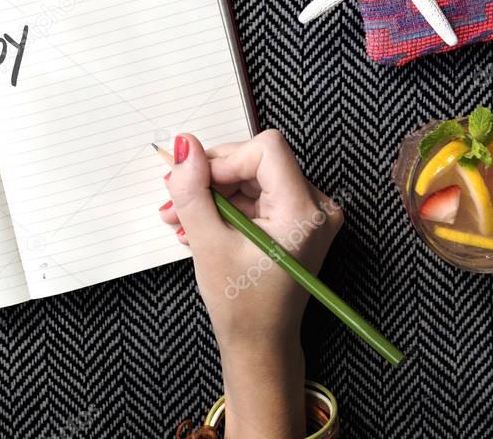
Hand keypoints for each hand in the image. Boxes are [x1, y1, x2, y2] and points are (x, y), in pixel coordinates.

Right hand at [160, 130, 342, 438]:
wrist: (260, 345)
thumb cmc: (243, 306)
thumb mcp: (208, 243)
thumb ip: (193, 191)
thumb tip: (185, 146)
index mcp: (304, 211)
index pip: (264, 149)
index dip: (224, 160)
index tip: (196, 185)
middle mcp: (316, 207)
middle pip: (257, 161)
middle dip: (212, 178)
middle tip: (177, 200)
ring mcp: (308, 215)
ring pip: (252, 177)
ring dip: (212, 195)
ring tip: (181, 219)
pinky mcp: (296, 222)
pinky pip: (257, 195)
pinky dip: (225, 206)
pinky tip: (199, 226)